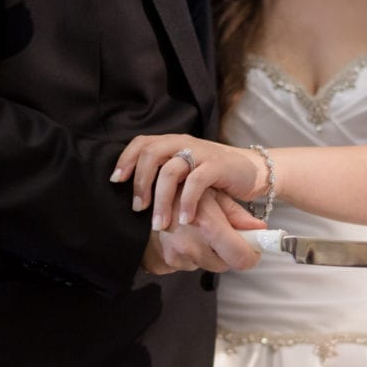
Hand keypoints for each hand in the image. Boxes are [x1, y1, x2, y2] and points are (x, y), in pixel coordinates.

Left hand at [113, 134, 266, 229]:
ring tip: (160, 223)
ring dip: (162, 200)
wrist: (250, 171)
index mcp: (172, 142)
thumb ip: (163, 175)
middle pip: (151, 155)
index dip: (126, 160)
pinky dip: (187, 202)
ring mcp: (200, 153)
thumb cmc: (212, 176)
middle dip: (141, 184)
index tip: (116, 182)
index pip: (142, 143)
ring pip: (170, 171)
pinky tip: (185, 219)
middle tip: (138, 209)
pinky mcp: (217, 165)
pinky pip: (196, 182)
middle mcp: (183, 143)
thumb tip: (133, 197)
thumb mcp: (185, 172)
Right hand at [140, 188, 265, 274]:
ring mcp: (177, 257)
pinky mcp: (165, 263)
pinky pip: (189, 265)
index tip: (254, 248)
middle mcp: (192, 246)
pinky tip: (183, 236)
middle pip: (226, 265)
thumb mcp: (211, 194)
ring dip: (209, 252)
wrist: (136, 199)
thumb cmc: (178, 190)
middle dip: (228, 251)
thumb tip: (261, 230)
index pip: (241, 258)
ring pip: (208, 265)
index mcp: (208, 226)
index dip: (252, 255)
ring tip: (197, 229)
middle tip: (222, 232)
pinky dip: (191, 254)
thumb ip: (237, 215)